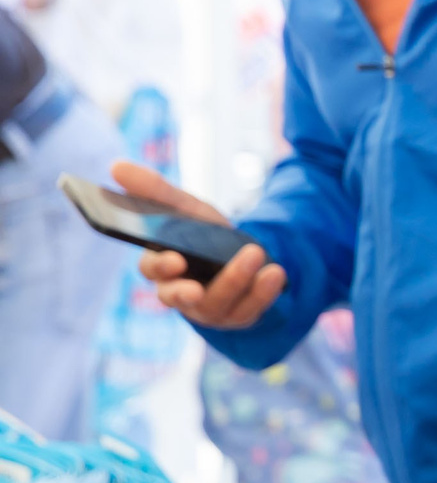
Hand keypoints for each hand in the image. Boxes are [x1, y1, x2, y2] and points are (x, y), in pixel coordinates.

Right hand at [111, 161, 286, 329]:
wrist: (242, 254)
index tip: (175, 259)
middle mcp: (179, 292)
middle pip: (176, 297)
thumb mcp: (186, 208)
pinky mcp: (238, 315)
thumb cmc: (202, 233)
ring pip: (216, 303)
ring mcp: (208, 308)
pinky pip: (250, 309)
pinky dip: (263, 292)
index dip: (160, 267)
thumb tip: (117, 166)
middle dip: (186, 292)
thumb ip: (155, 191)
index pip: (151, 270)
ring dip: (236, 280)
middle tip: (197, 288)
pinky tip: (274, 272)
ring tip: (255, 253)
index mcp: (160, 266)